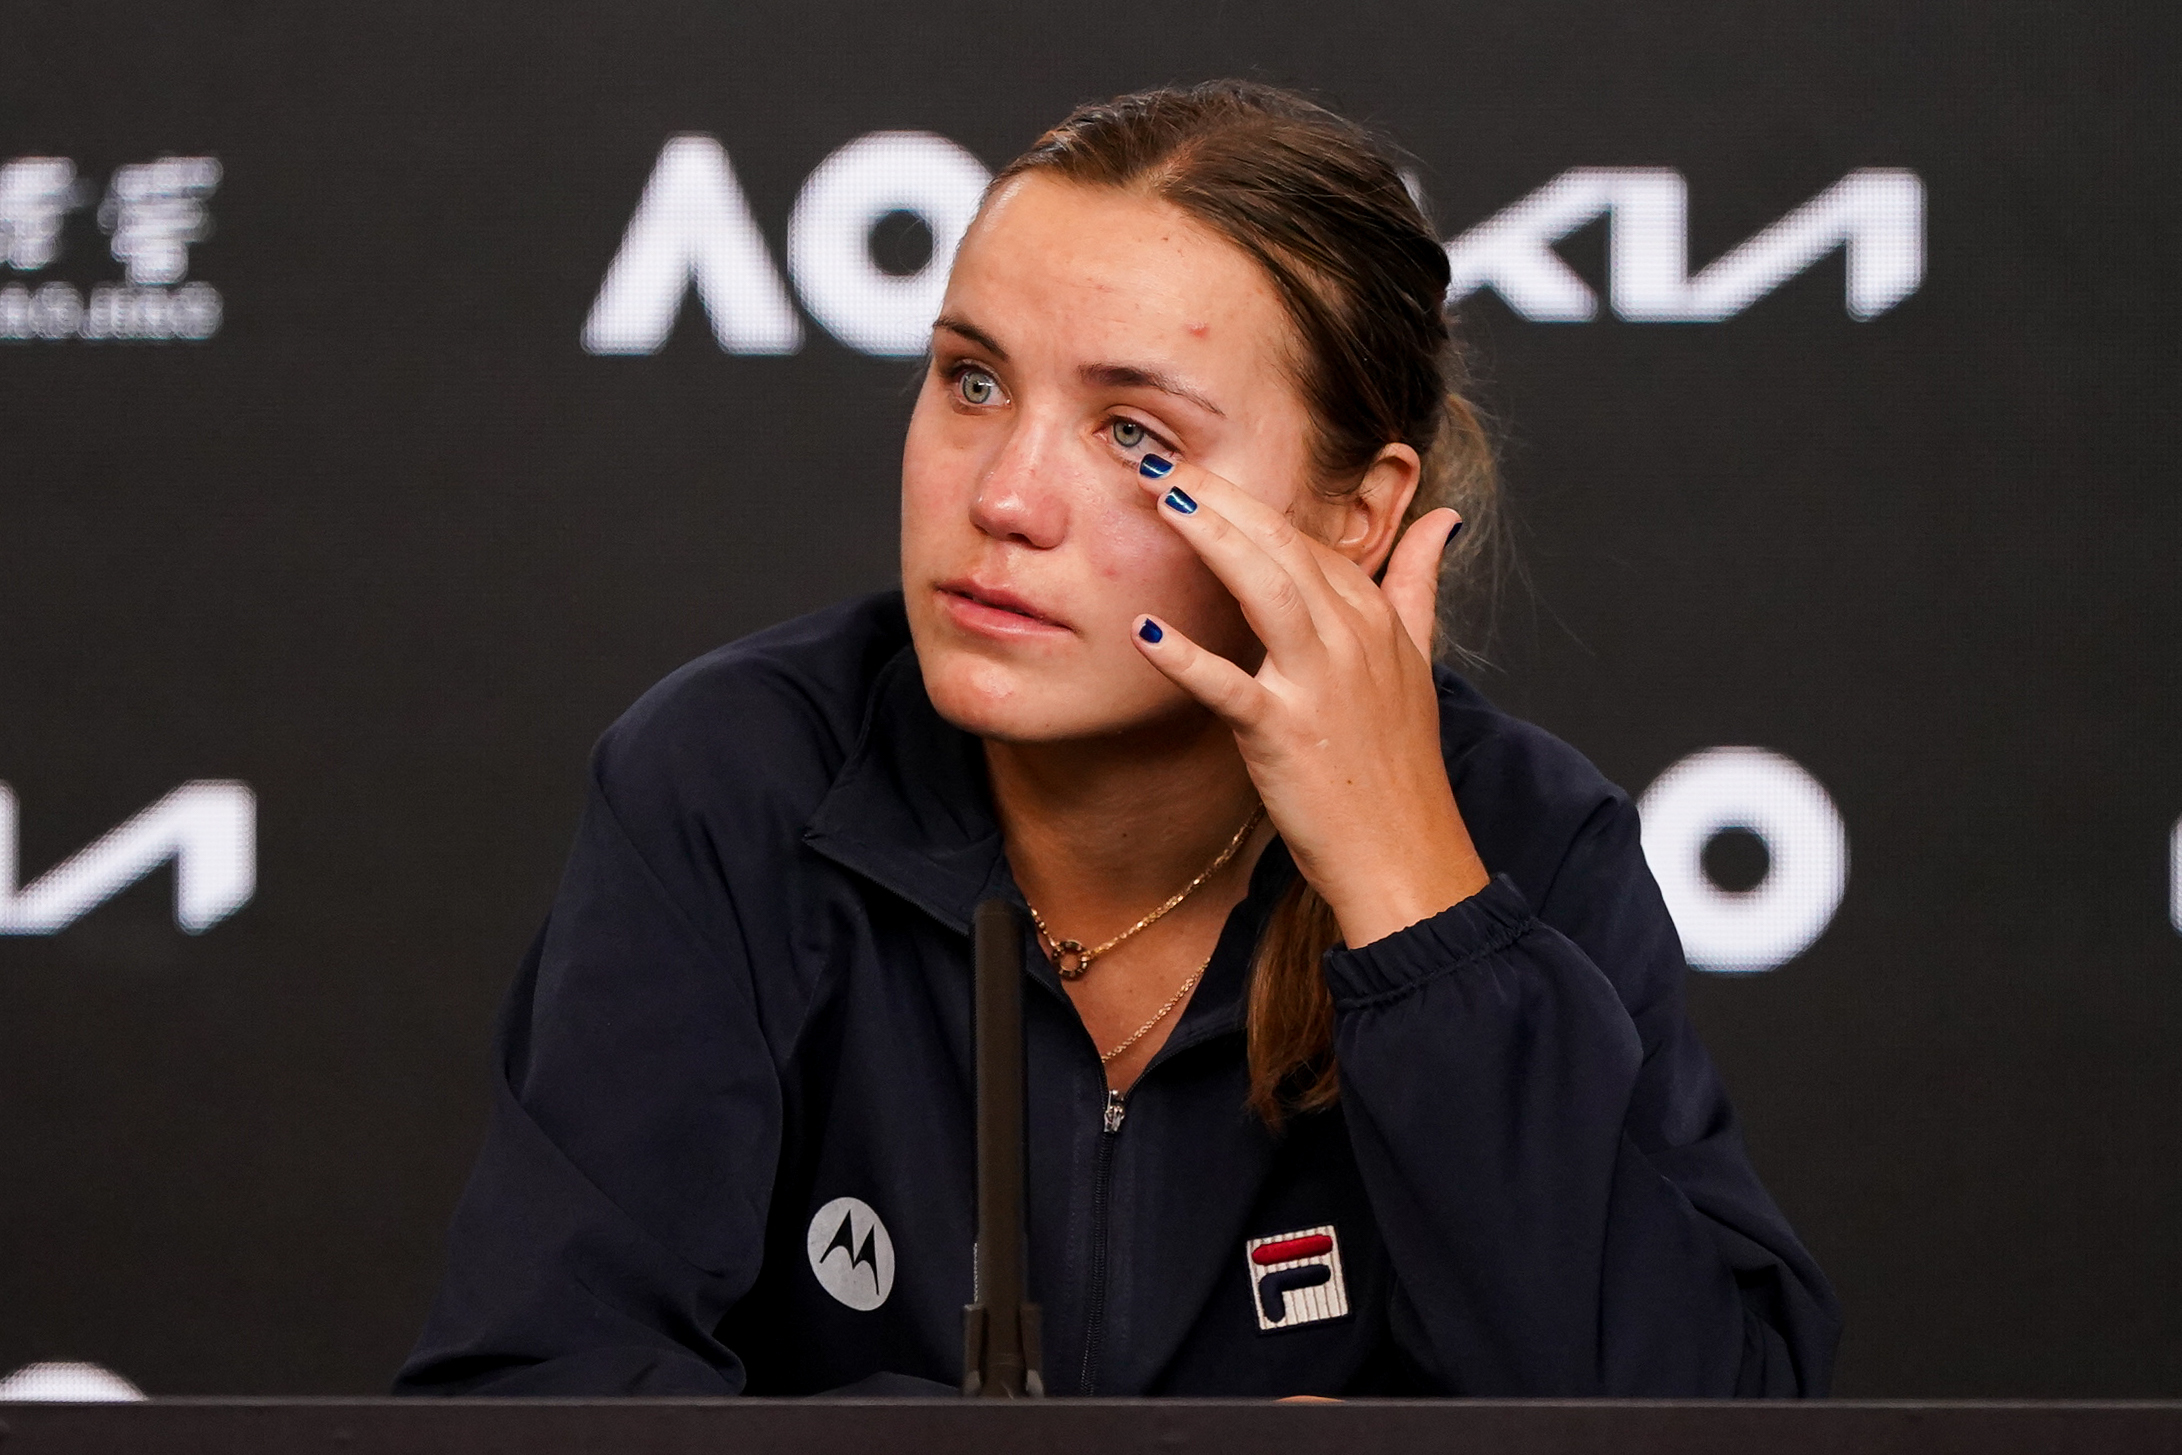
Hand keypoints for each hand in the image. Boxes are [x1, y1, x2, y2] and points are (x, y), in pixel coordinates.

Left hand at [1131, 457, 1491, 947]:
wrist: (1406, 856)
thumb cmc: (1399, 765)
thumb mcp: (1419, 662)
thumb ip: (1420, 584)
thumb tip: (1443, 519)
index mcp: (1374, 619)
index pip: (1309, 539)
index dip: (1251, 500)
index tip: (1200, 467)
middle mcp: (1351, 639)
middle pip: (1283, 546)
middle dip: (1224, 497)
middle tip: (1163, 460)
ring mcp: (1320, 684)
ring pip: (1266, 589)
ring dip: (1215, 541)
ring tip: (1164, 502)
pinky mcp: (1285, 735)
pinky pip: (1229, 687)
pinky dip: (1187, 658)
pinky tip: (1145, 631)